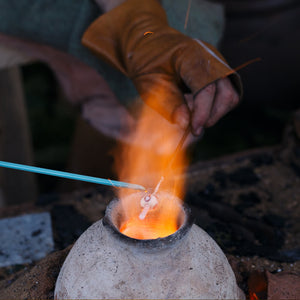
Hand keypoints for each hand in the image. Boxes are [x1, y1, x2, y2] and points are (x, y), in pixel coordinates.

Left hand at [82, 0, 241, 136]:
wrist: (149, 44)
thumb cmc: (147, 62)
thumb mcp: (150, 84)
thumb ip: (169, 104)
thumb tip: (185, 124)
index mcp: (192, 55)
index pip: (207, 88)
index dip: (202, 113)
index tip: (193, 130)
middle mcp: (211, 57)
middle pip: (227, 94)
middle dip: (211, 116)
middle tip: (192, 127)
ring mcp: (217, 63)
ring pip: (230, 95)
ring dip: (214, 112)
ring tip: (193, 116)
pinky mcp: (217, 71)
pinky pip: (225, 93)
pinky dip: (213, 106)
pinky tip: (195, 108)